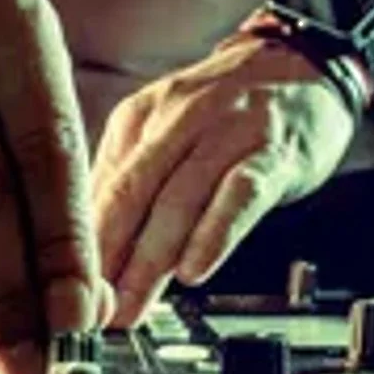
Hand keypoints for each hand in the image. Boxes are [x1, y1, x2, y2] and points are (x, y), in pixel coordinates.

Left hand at [92, 35, 355, 325]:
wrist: (303, 65)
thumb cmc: (227, 112)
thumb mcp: (164, 133)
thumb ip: (130, 181)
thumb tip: (91, 242)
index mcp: (141, 118)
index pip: (103, 186)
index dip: (82, 242)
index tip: (70, 286)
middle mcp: (180, 119)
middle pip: (132, 194)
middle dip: (107, 257)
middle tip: (95, 308)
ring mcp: (228, 132)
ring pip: (180, 199)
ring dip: (152, 261)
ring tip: (134, 305)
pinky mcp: (273, 152)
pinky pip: (239, 195)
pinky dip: (213, 234)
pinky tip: (194, 270)